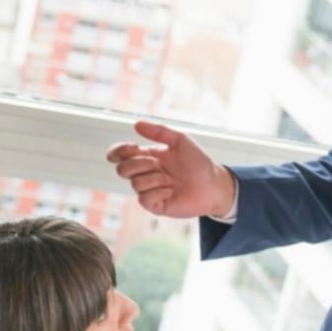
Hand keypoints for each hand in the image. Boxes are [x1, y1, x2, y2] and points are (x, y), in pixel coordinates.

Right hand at [106, 120, 236, 218]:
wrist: (213, 185)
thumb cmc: (198, 163)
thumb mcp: (180, 141)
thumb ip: (159, 131)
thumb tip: (136, 124)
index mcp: (146, 157)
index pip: (119, 154)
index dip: (118, 151)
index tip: (133, 147)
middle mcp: (144, 174)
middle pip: (122, 169)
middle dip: (140, 164)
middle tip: (159, 164)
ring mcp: (149, 190)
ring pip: (135, 184)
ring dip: (156, 178)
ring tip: (171, 180)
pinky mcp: (155, 206)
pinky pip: (144, 199)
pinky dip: (158, 192)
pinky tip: (170, 191)